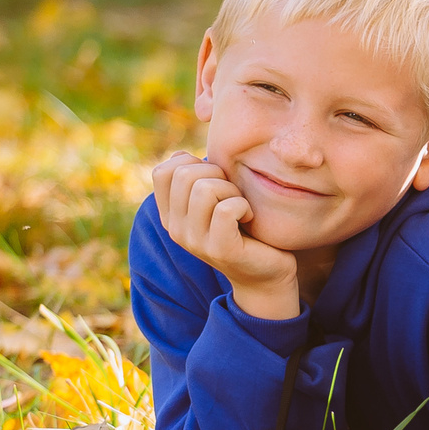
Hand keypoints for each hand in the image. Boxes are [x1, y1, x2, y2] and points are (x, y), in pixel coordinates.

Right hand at [152, 153, 299, 320]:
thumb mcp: (214, 201)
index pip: (162, 172)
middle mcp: (175, 229)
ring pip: (205, 189)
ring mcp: (195, 241)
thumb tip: (180, 154)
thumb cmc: (244, 230)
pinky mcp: (220, 249)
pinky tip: (249, 217)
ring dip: (231, 190)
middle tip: (233, 193)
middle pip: (185, 175)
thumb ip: (196, 180)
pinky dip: (244, 205)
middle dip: (217, 174)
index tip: (215, 179)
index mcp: (170, 215)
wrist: (266, 274)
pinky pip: (226, 209)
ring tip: (241, 206)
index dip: (192, 164)